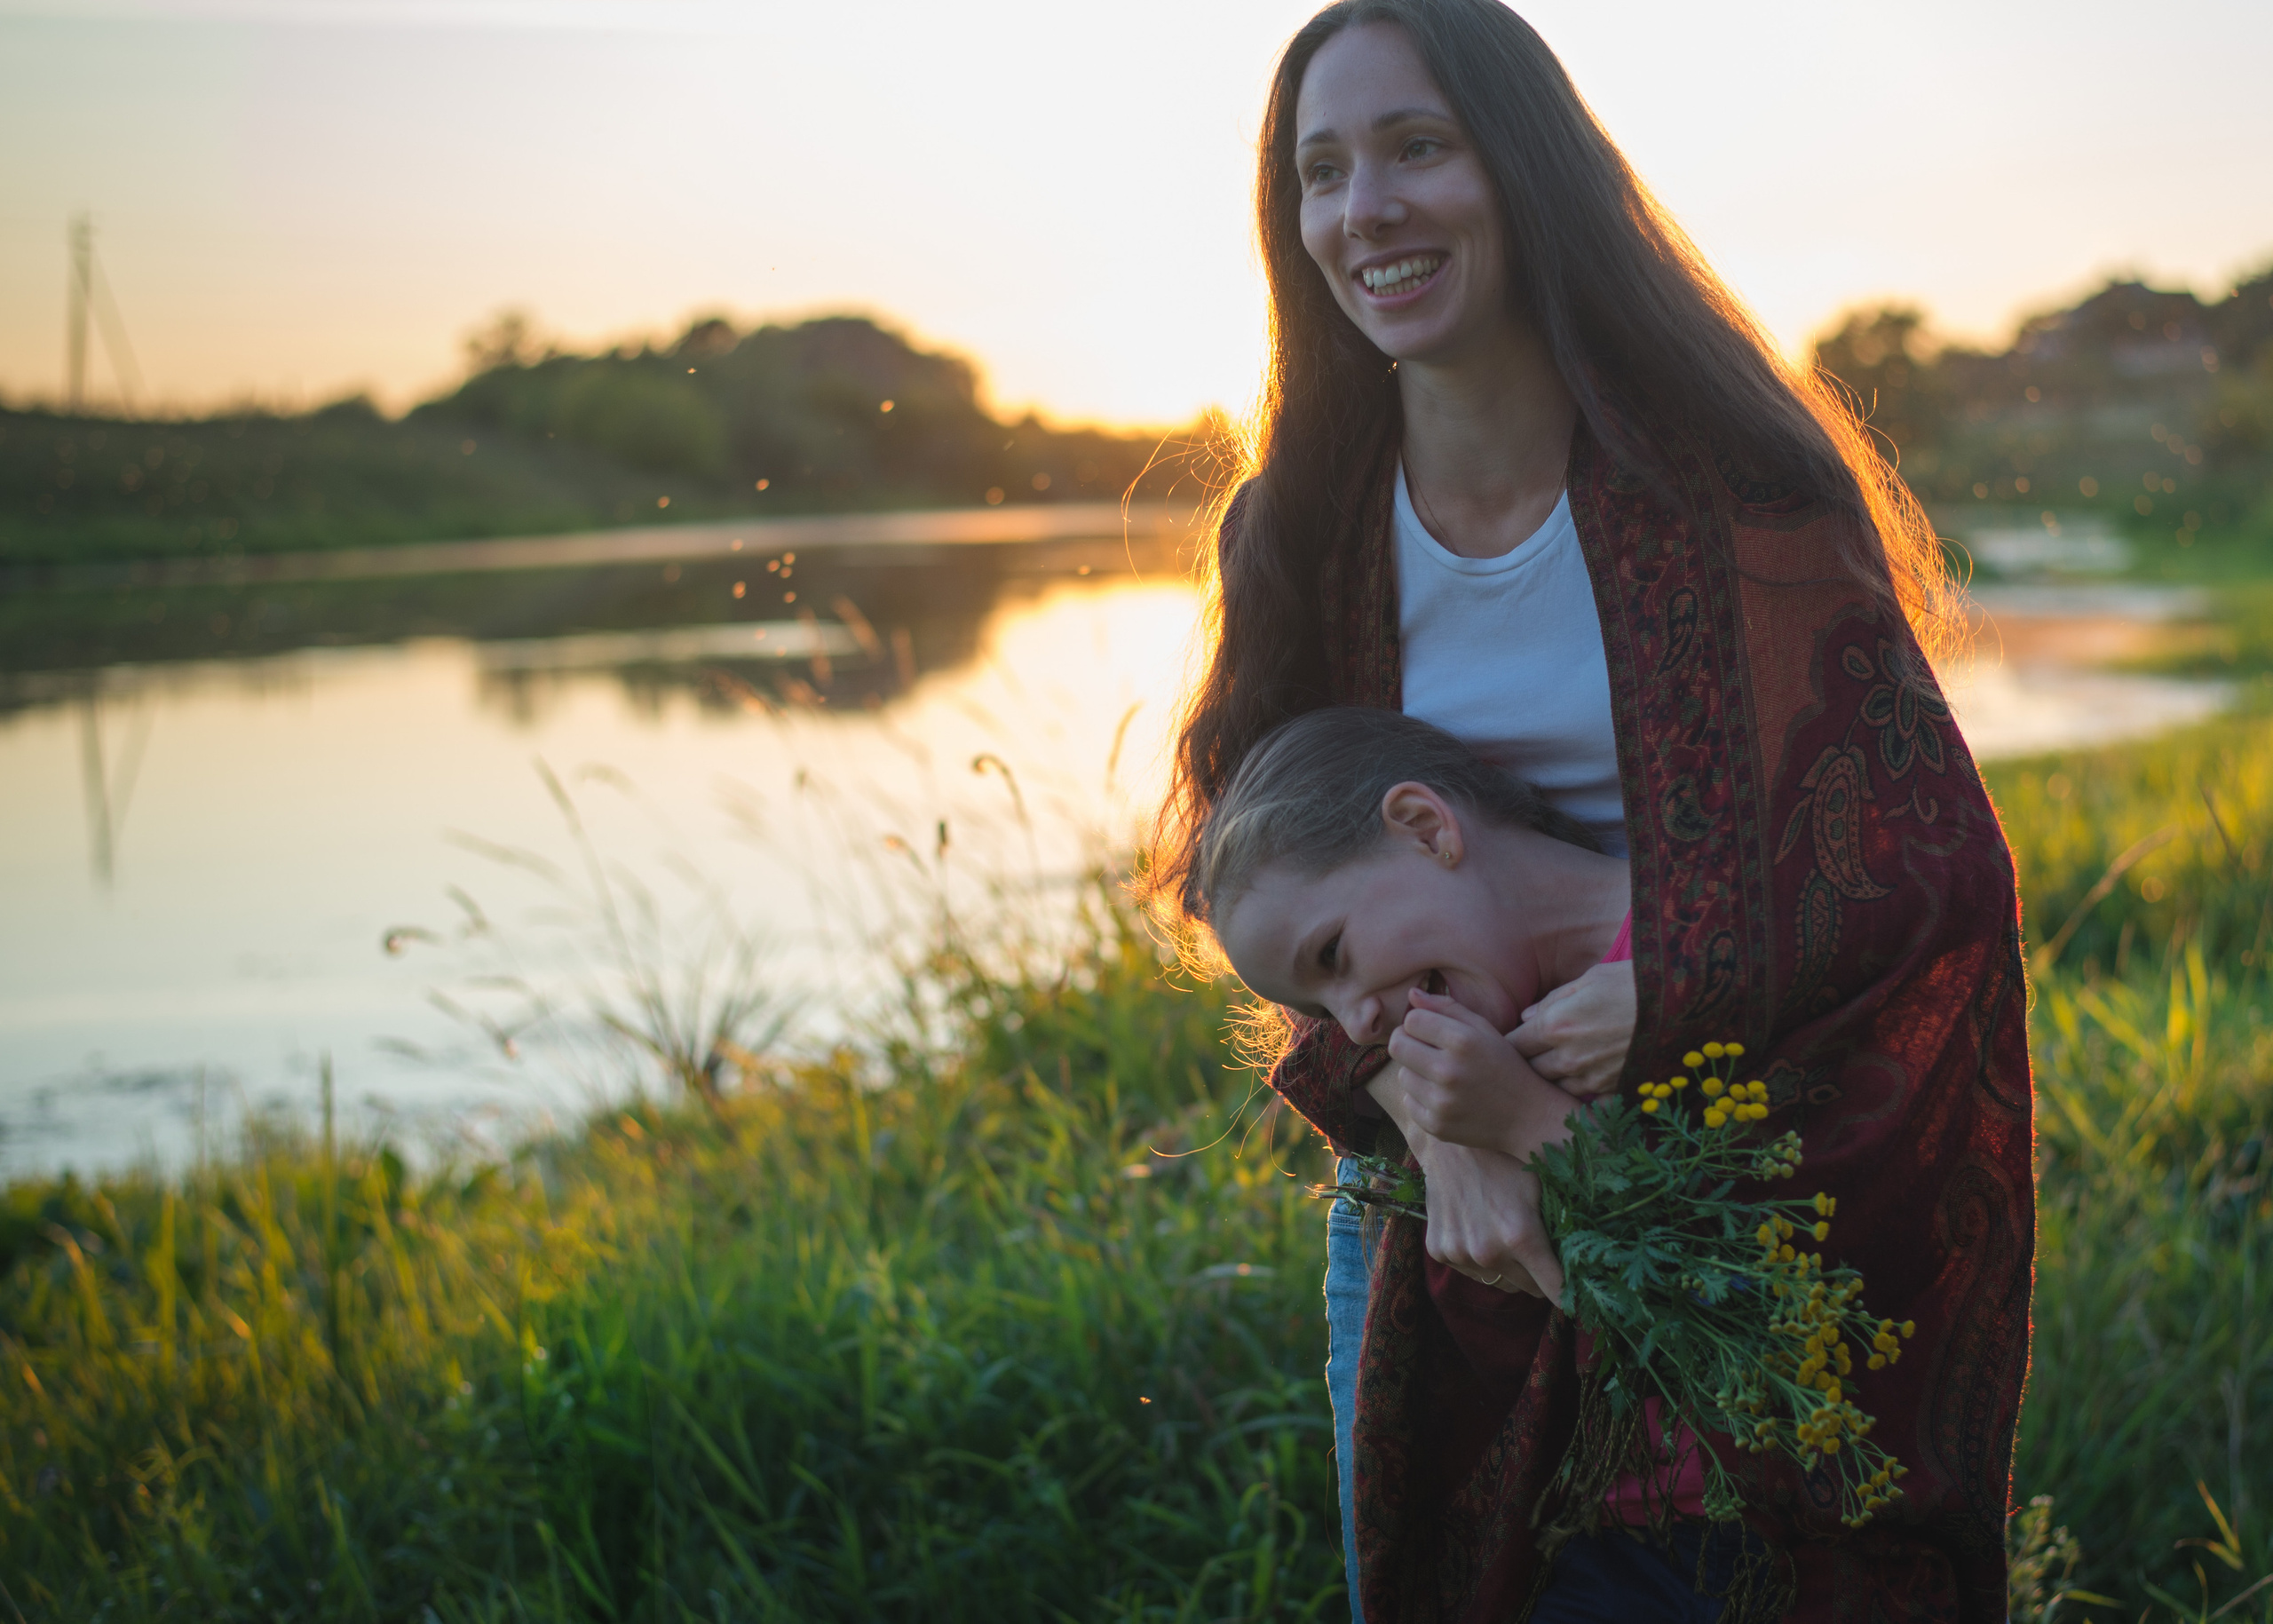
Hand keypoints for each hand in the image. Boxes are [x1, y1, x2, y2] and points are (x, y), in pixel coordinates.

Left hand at [1389, 987, 1578, 1161]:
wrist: (1528, 1117)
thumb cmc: (1506, 1066)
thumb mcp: (1485, 1030)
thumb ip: (1447, 1007)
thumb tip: (1411, 994)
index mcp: (1462, 1041)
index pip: (1411, 1020)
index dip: (1419, 1022)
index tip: (1430, 1030)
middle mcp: (1449, 1071)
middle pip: (1397, 1045)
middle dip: (1408, 1042)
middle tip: (1425, 1048)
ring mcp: (1441, 1102)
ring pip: (1402, 1075)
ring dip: (1416, 1072)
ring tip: (1443, 1076)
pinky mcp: (1435, 1126)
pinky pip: (1408, 1102)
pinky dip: (1421, 1098)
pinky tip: (1446, 1097)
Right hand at [1409, 1132, 1563, 1301]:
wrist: (1449, 1143)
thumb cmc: (1505, 1157)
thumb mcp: (1545, 1183)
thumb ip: (1568, 1222)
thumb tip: (1598, 1252)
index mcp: (1520, 1236)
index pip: (1556, 1291)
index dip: (1571, 1292)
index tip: (1578, 1289)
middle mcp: (1487, 1252)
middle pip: (1528, 1288)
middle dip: (1539, 1273)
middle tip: (1541, 1248)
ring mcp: (1459, 1253)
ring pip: (1500, 1280)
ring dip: (1508, 1266)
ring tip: (1506, 1233)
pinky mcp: (1438, 1250)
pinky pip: (1472, 1270)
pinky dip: (1480, 1258)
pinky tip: (1480, 1227)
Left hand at [1509, 959, 1634, 1097]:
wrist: (1685, 1004)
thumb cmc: (1635, 982)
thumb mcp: (1590, 978)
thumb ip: (1553, 1000)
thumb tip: (1527, 1016)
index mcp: (1556, 1025)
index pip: (1514, 1045)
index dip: (1511, 1043)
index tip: (1513, 1041)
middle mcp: (1569, 1057)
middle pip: (1530, 1072)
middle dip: (1528, 1064)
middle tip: (1534, 1055)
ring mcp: (1593, 1079)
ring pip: (1556, 1088)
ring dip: (1555, 1079)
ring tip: (1564, 1065)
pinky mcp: (1616, 1091)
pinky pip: (1588, 1100)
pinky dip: (1584, 1093)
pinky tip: (1591, 1080)